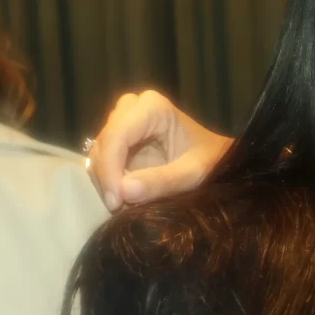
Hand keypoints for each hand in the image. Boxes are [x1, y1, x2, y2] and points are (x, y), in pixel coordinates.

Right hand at [87, 89, 234, 210]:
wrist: (216, 160)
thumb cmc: (212, 162)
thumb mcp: (193, 175)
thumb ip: (162, 182)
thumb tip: (124, 192)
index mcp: (152, 107)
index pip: (116, 135)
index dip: (110, 169)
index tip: (116, 201)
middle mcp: (132, 108)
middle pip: (104, 143)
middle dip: (107, 177)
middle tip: (118, 207)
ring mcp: (123, 122)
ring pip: (98, 153)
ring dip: (106, 182)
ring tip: (123, 206)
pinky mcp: (119, 140)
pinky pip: (102, 161)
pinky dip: (109, 181)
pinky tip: (122, 198)